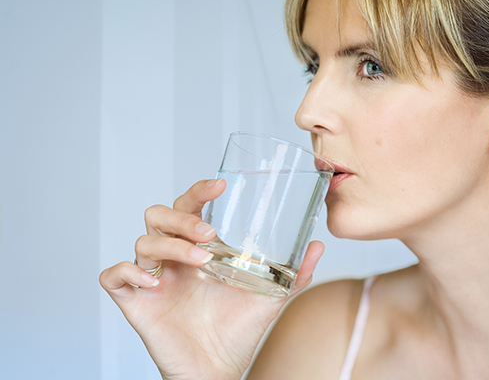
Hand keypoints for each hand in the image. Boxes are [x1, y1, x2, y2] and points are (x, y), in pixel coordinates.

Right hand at [99, 179, 323, 379]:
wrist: (218, 370)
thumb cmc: (237, 331)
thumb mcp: (270, 297)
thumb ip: (294, 273)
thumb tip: (318, 246)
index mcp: (198, 249)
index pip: (189, 208)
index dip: (198, 192)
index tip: (220, 186)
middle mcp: (173, 258)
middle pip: (159, 215)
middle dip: (182, 217)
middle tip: (209, 233)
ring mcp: (152, 278)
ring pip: (142, 240)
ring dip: (170, 244)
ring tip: (199, 260)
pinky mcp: (135, 302)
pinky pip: (112, 276)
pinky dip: (128, 272)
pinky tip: (156, 283)